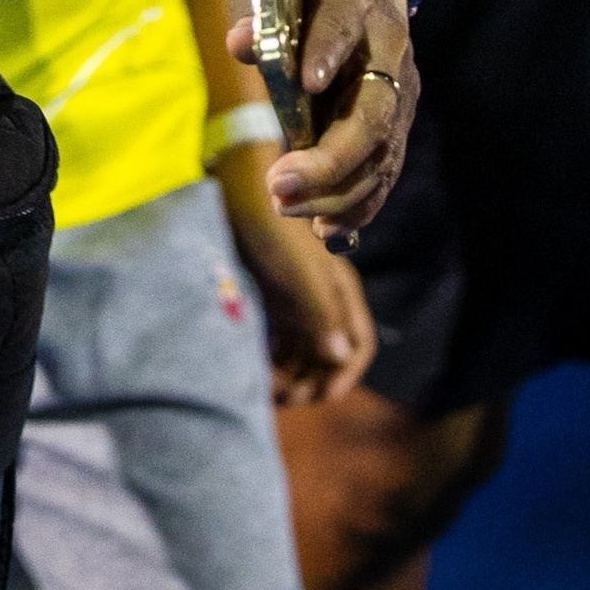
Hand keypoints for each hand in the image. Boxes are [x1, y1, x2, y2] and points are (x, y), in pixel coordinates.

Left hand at [222, 177, 378, 401]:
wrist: (232, 191)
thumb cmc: (271, 233)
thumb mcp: (300, 277)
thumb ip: (321, 318)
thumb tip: (338, 356)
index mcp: (339, 294)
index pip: (357, 345)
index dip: (344, 375)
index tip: (320, 396)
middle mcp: (321, 300)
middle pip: (325, 356)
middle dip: (308, 381)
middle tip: (282, 397)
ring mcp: (293, 300)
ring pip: (298, 352)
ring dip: (287, 375)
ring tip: (262, 388)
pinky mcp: (265, 300)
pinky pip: (274, 341)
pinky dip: (267, 360)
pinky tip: (250, 370)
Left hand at [227, 0, 414, 238]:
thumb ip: (259, 17)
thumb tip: (240, 42)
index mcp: (358, 1)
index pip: (342, 22)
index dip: (327, 50)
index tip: (308, 81)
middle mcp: (390, 52)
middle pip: (373, 112)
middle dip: (330, 157)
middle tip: (279, 184)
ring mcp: (400, 93)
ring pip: (381, 154)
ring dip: (337, 191)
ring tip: (288, 209)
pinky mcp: (396, 125)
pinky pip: (383, 172)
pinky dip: (358, 206)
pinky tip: (326, 231)